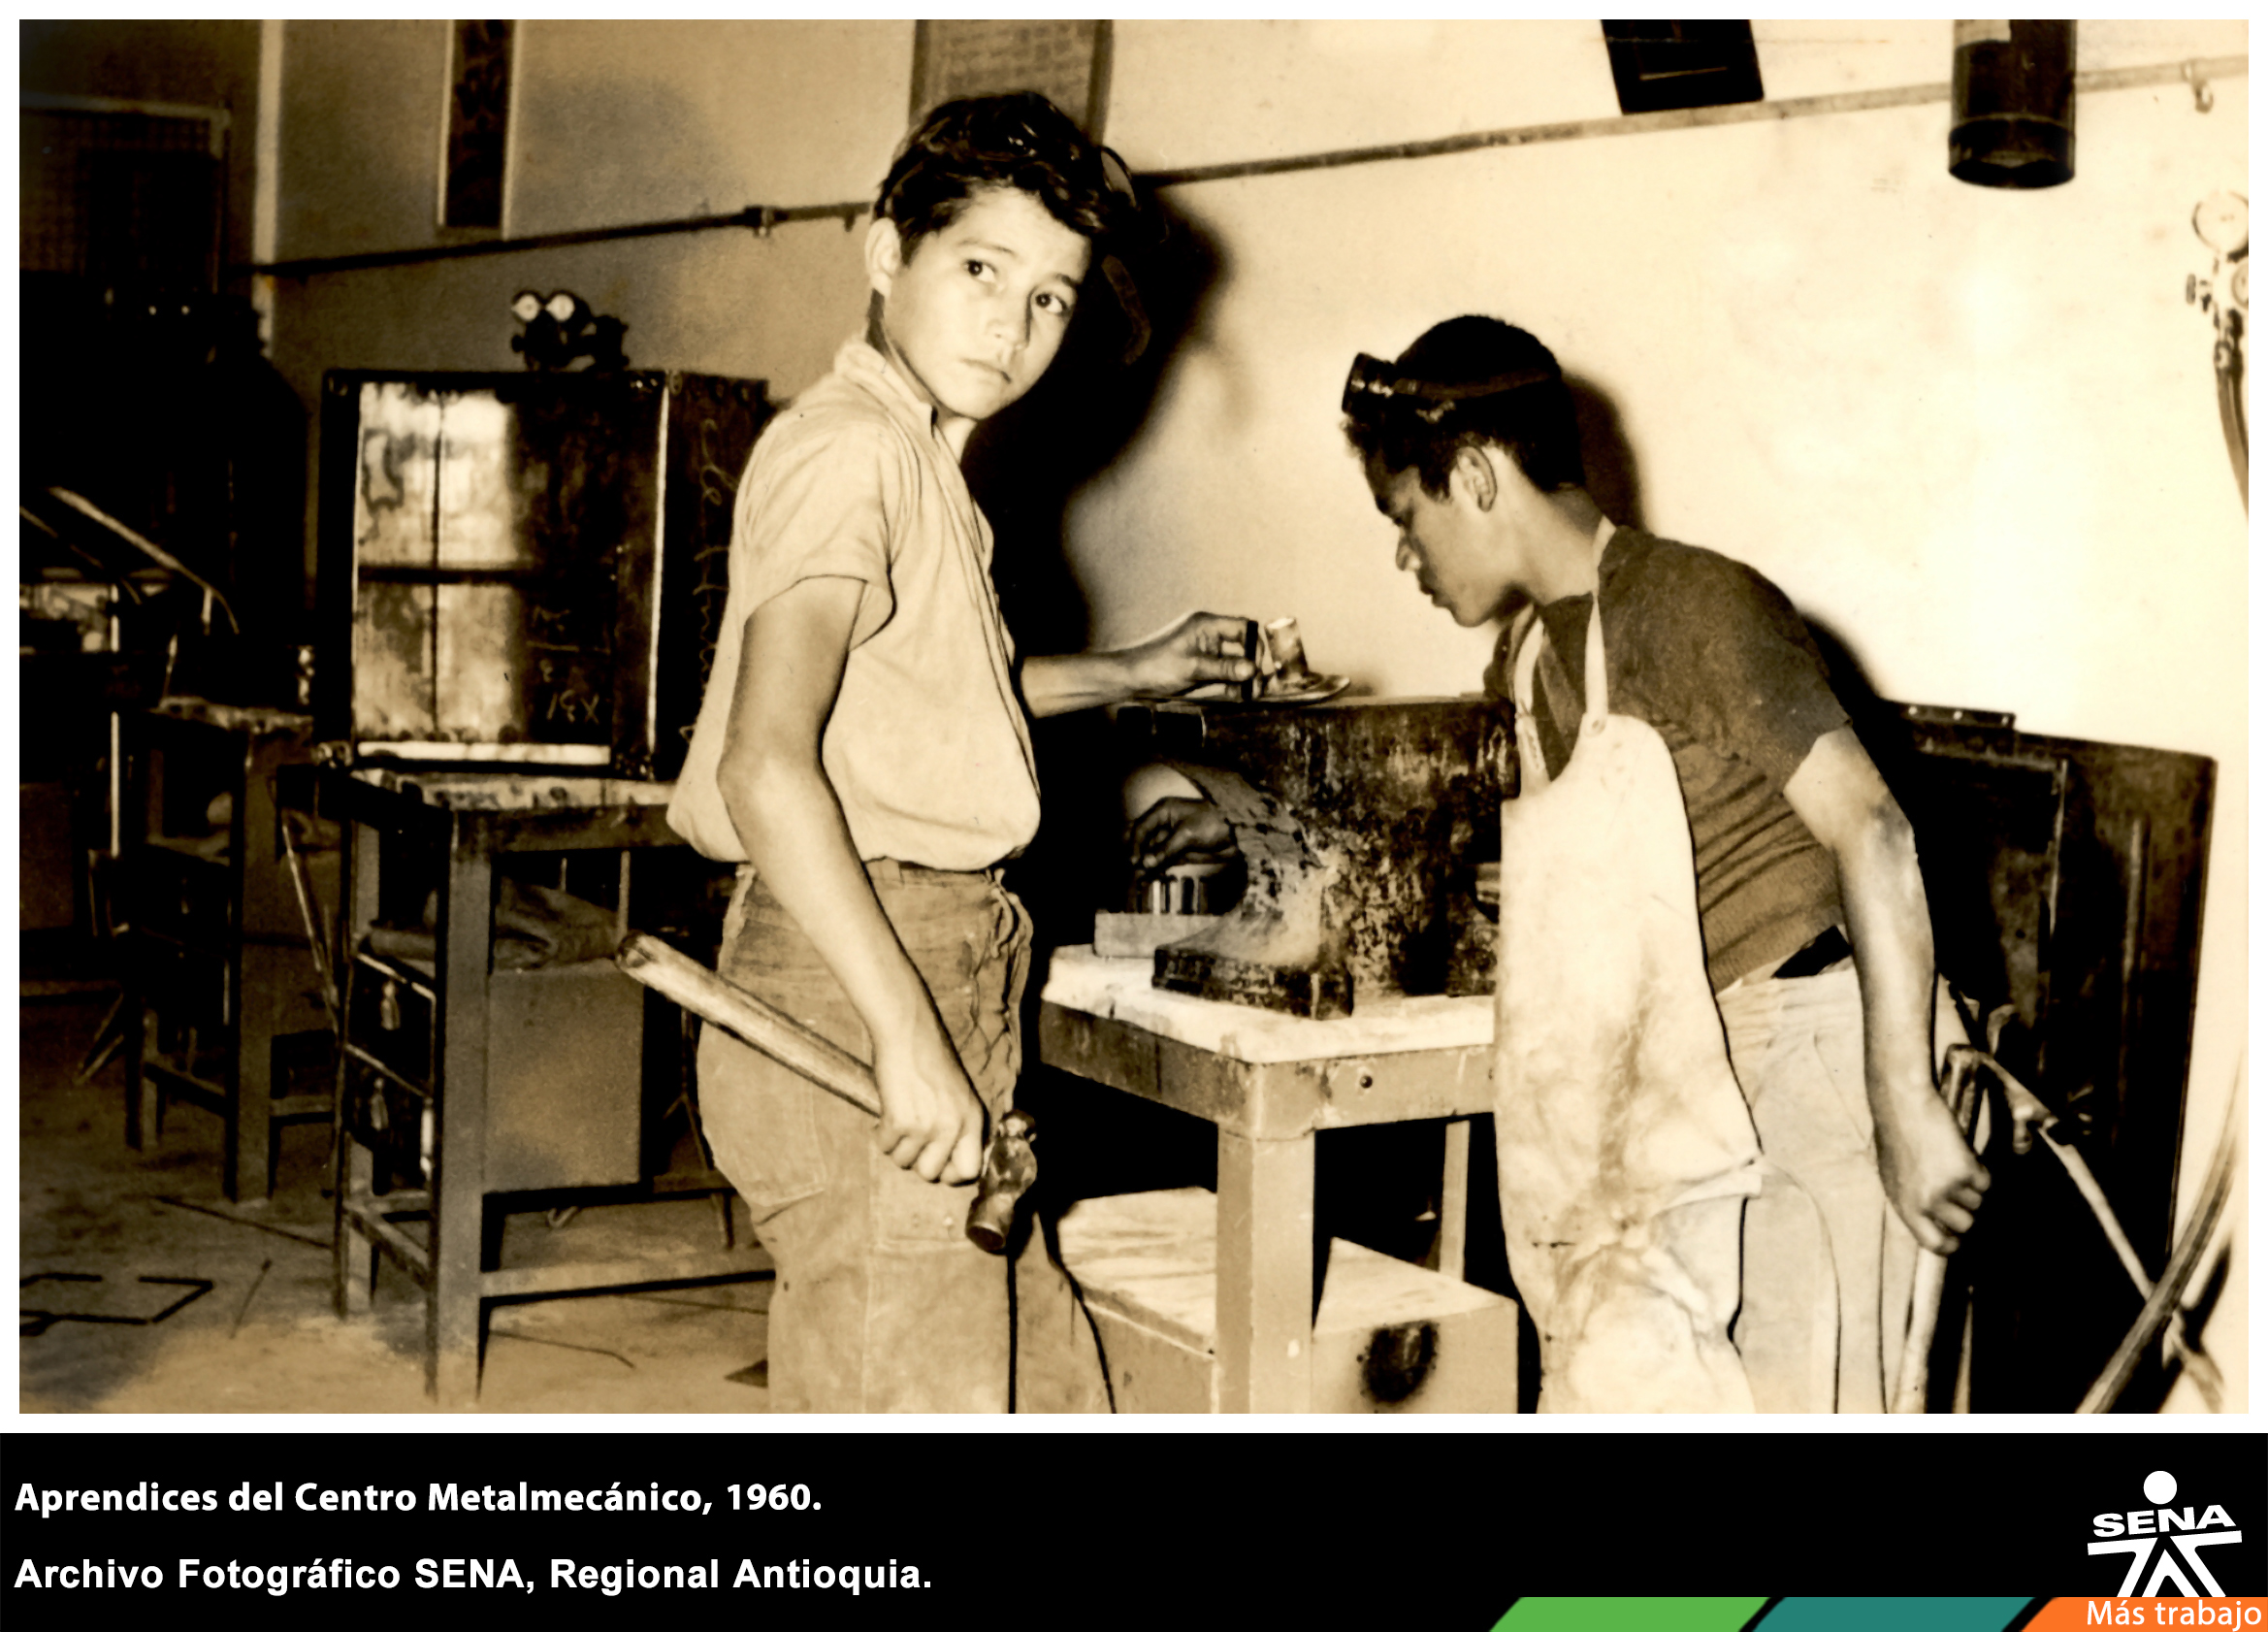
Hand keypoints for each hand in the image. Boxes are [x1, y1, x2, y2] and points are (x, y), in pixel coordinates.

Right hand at [870, 1021, 985, 1184]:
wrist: (908, 1034)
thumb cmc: (930, 1060)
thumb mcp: (957, 1095)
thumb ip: (957, 1126)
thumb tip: (945, 1163)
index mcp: (972, 1119)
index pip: (970, 1170)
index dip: (950, 1173)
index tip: (936, 1163)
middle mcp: (953, 1127)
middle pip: (931, 1174)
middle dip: (916, 1160)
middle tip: (910, 1139)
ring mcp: (926, 1126)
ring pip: (903, 1161)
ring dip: (896, 1145)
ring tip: (898, 1119)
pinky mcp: (900, 1121)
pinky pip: (884, 1146)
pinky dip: (880, 1133)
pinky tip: (885, 1113)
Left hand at [1124, 611, 1257, 696]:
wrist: (1131, 679)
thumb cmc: (1155, 666)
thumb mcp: (1192, 667)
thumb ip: (1224, 668)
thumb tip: (1253, 670)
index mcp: (1206, 625)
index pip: (1243, 627)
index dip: (1255, 645)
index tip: (1258, 665)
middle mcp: (1209, 636)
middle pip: (1242, 647)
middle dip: (1252, 666)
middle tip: (1259, 685)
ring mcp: (1206, 653)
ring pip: (1235, 664)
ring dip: (1244, 678)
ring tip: (1253, 694)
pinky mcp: (1202, 669)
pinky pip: (1224, 675)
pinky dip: (1232, 685)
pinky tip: (1240, 695)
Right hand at [1127, 796, 1234, 876]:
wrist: (1239, 833)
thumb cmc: (1214, 823)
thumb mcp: (1187, 834)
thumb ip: (1166, 849)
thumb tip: (1145, 863)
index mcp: (1163, 811)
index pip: (1141, 827)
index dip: (1135, 844)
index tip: (1134, 860)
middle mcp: (1164, 824)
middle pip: (1142, 840)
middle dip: (1137, 855)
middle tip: (1132, 870)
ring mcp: (1171, 839)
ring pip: (1151, 853)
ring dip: (1145, 866)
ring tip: (1139, 879)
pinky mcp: (1179, 852)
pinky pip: (1162, 861)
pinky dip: (1156, 870)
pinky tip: (1149, 879)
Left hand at [1874, 1084, 1990, 1254]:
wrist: (1902, 1105)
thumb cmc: (1897, 1137)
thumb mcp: (1895, 1176)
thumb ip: (1913, 1201)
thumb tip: (1934, 1224)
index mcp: (1904, 1206)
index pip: (1934, 1244)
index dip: (1951, 1243)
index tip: (1959, 1238)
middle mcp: (1926, 1203)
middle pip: (1965, 1225)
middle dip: (1967, 1209)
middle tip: (1959, 1190)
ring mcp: (1946, 1188)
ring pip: (1978, 1202)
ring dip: (1971, 1186)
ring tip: (1951, 1162)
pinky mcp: (1964, 1171)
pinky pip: (1985, 1183)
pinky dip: (1979, 1170)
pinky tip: (1960, 1153)